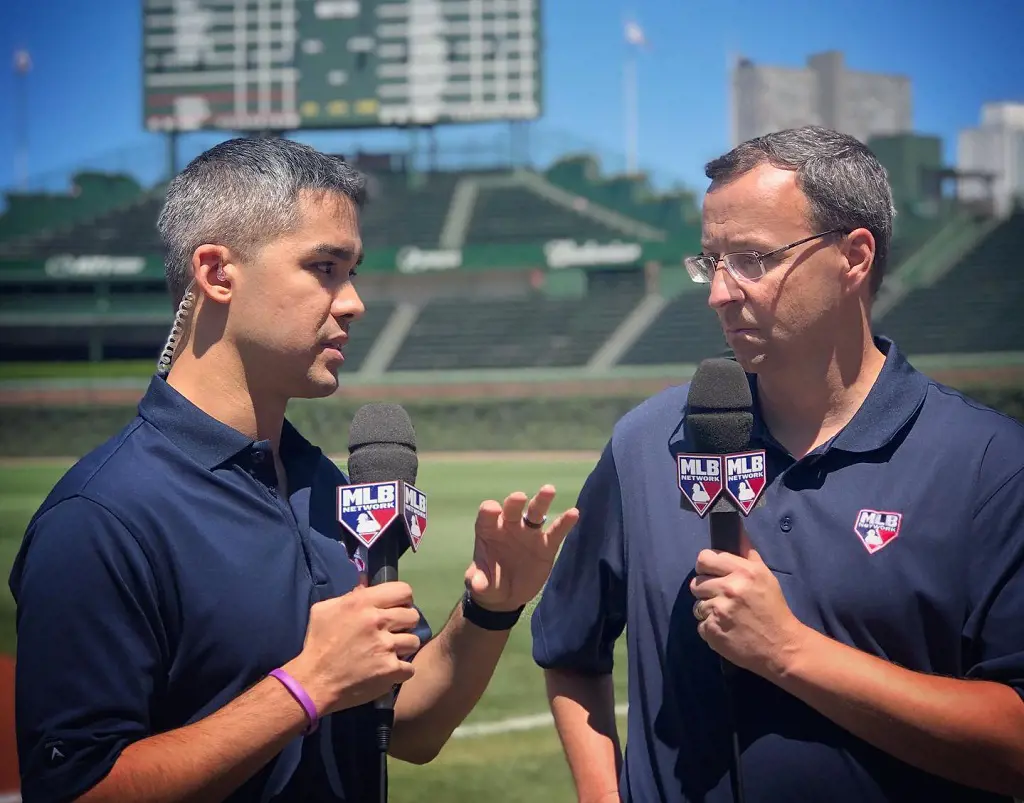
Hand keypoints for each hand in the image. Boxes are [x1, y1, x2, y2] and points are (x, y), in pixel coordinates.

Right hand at [284, 582, 421, 716]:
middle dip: (405, 624)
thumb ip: (348, 597)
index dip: (403, 600)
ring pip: (414, 641)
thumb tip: (365, 588)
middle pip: (413, 616)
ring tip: (390, 653)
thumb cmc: (317, 643)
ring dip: (403, 648)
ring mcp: (386, 646)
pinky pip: (409, 667)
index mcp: (363, 603)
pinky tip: (387, 670)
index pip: (403, 591)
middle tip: (393, 632)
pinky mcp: (390, 669)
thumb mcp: (324, 610)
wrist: (313, 681)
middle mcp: (378, 621)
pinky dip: (400, 671)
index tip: (396, 609)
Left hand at [465, 485, 579, 612]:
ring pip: (535, 513)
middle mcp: (509, 526)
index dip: (489, 511)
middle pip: (512, 508)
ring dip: (541, 501)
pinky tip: (574, 513)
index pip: (487, 514)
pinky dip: (564, 522)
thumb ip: (478, 582)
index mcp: (489, 530)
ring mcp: (529, 534)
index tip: (493, 510)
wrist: (508, 596)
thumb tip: (475, 585)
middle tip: (519, 497)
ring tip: (549, 490)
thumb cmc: (489, 584)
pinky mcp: (546, 545)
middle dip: (514, 502)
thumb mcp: (480, 585)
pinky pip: (556, 532)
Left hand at [689, 538, 806, 678]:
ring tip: (728, 616)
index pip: (705, 558)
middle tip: (721, 597)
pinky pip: (700, 624)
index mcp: (743, 572)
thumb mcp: (765, 576)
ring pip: (697, 605)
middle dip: (706, 590)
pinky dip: (711, 628)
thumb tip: (736, 531)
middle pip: (696, 582)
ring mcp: (718, 611)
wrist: (782, 647)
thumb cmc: (774, 609)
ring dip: (709, 610)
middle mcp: (728, 589)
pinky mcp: (712, 631)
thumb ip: (747, 554)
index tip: (711, 573)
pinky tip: (727, 629)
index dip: (705, 566)